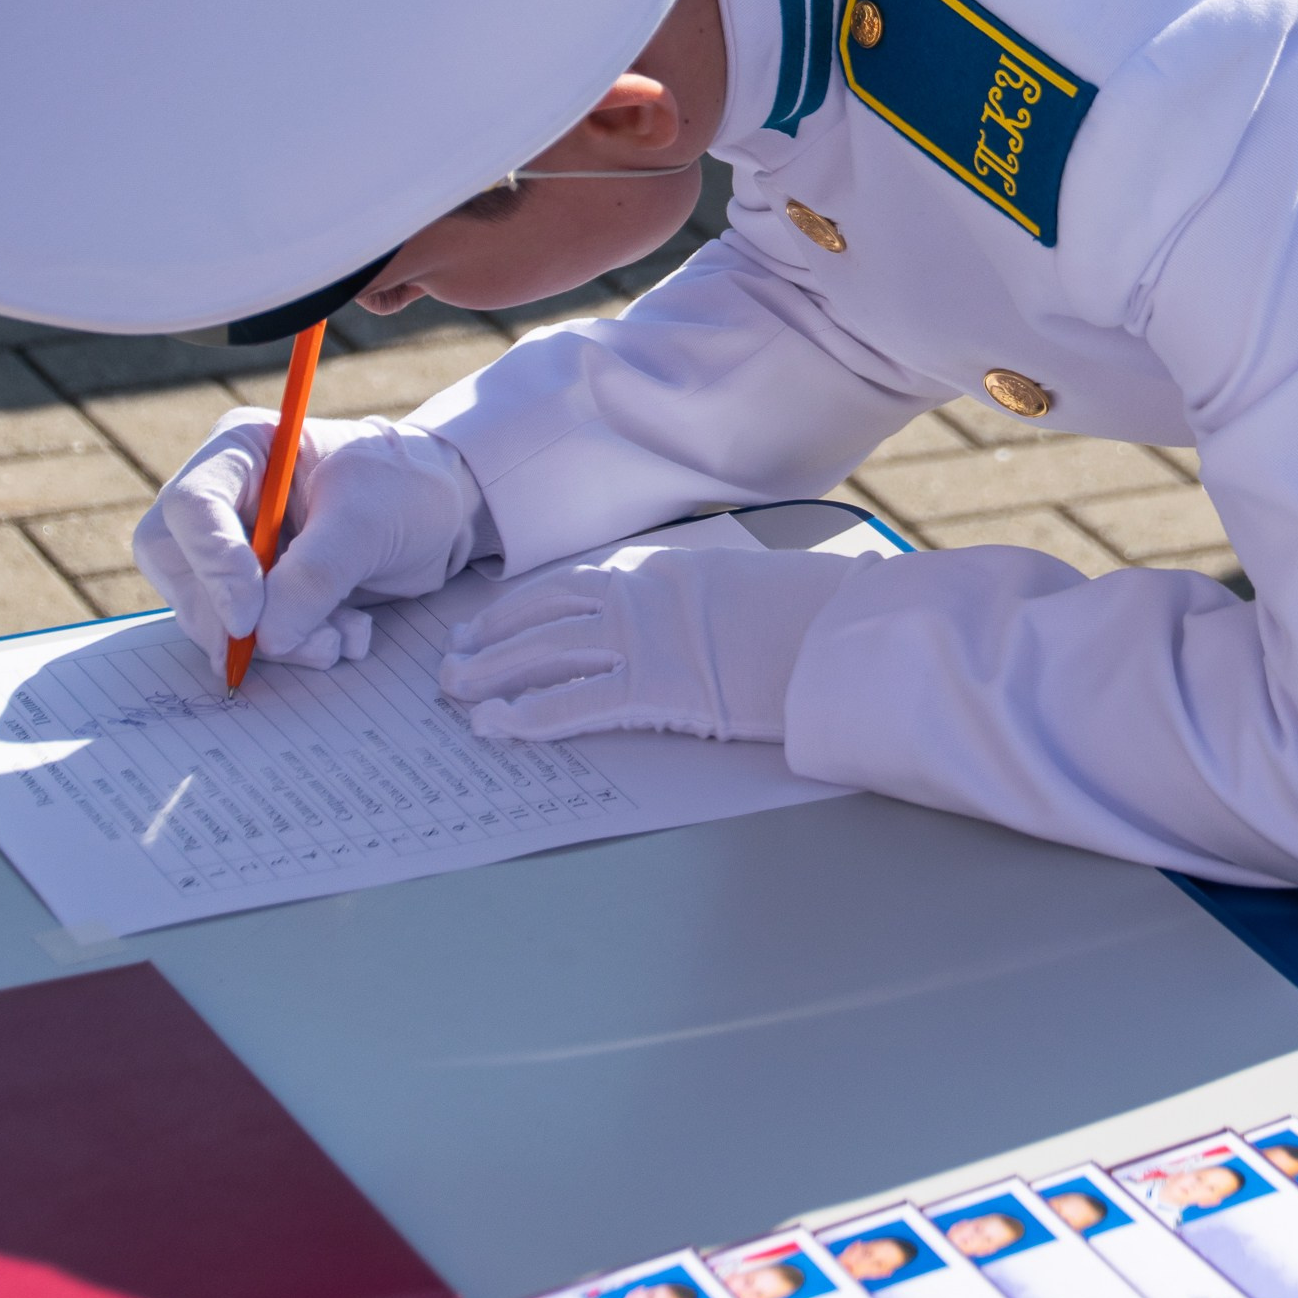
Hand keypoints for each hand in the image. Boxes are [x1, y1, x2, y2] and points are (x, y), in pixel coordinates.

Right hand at [133, 411, 480, 668]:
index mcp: (242, 451)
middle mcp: (225, 498)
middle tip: (280, 646)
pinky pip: (248, 635)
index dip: (211, 565)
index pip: (191, 507)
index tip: (248, 618)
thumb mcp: (368, 520)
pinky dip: (293, 647)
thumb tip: (265, 637)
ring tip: (337, 639)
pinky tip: (344, 636)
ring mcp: (236, 547)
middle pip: (181, 566)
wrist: (442, 511)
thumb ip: (316, 573)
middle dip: (229, 618)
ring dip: (271, 642)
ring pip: (211, 612)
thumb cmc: (405, 487)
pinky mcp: (257, 591)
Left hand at [439, 542, 856, 744]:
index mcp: (661, 571)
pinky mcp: (656, 690)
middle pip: (545, 617)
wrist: (843, 631)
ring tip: (457, 692)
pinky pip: (576, 704)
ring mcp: (646, 641)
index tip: (488, 623)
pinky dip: (529, 716)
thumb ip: (693, 603)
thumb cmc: (808, 615)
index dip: (521, 608)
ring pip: (545, 654)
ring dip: (493, 674)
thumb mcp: (740, 591)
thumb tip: (674, 628)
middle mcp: (641, 597)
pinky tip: (496, 727)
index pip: (572, 586)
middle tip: (453, 661)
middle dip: (492, 641)